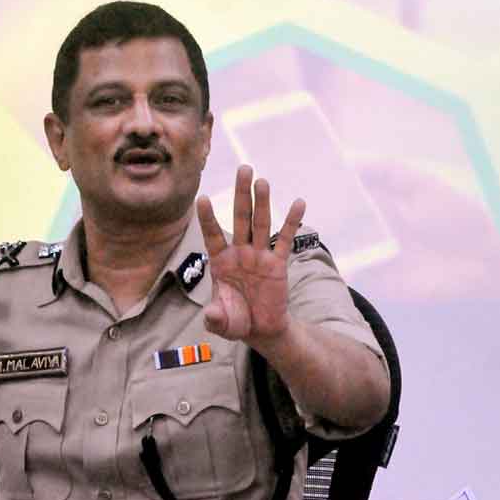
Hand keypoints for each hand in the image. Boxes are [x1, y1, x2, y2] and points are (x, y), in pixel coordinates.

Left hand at [196, 165, 304, 344]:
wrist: (261, 330)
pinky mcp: (277, 264)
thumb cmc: (235, 320)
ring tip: (262, 180)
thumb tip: (210, 317)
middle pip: (239, 218)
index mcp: (220, 261)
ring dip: (262, 202)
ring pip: (260, 223)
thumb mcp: (221, 322)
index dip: (207, 218)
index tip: (201, 198)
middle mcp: (239, 252)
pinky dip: (291, 222)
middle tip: (243, 169)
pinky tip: (298, 203)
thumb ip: (215, 318)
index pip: (212, 234)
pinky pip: (285, 240)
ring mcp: (259, 255)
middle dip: (241, 194)